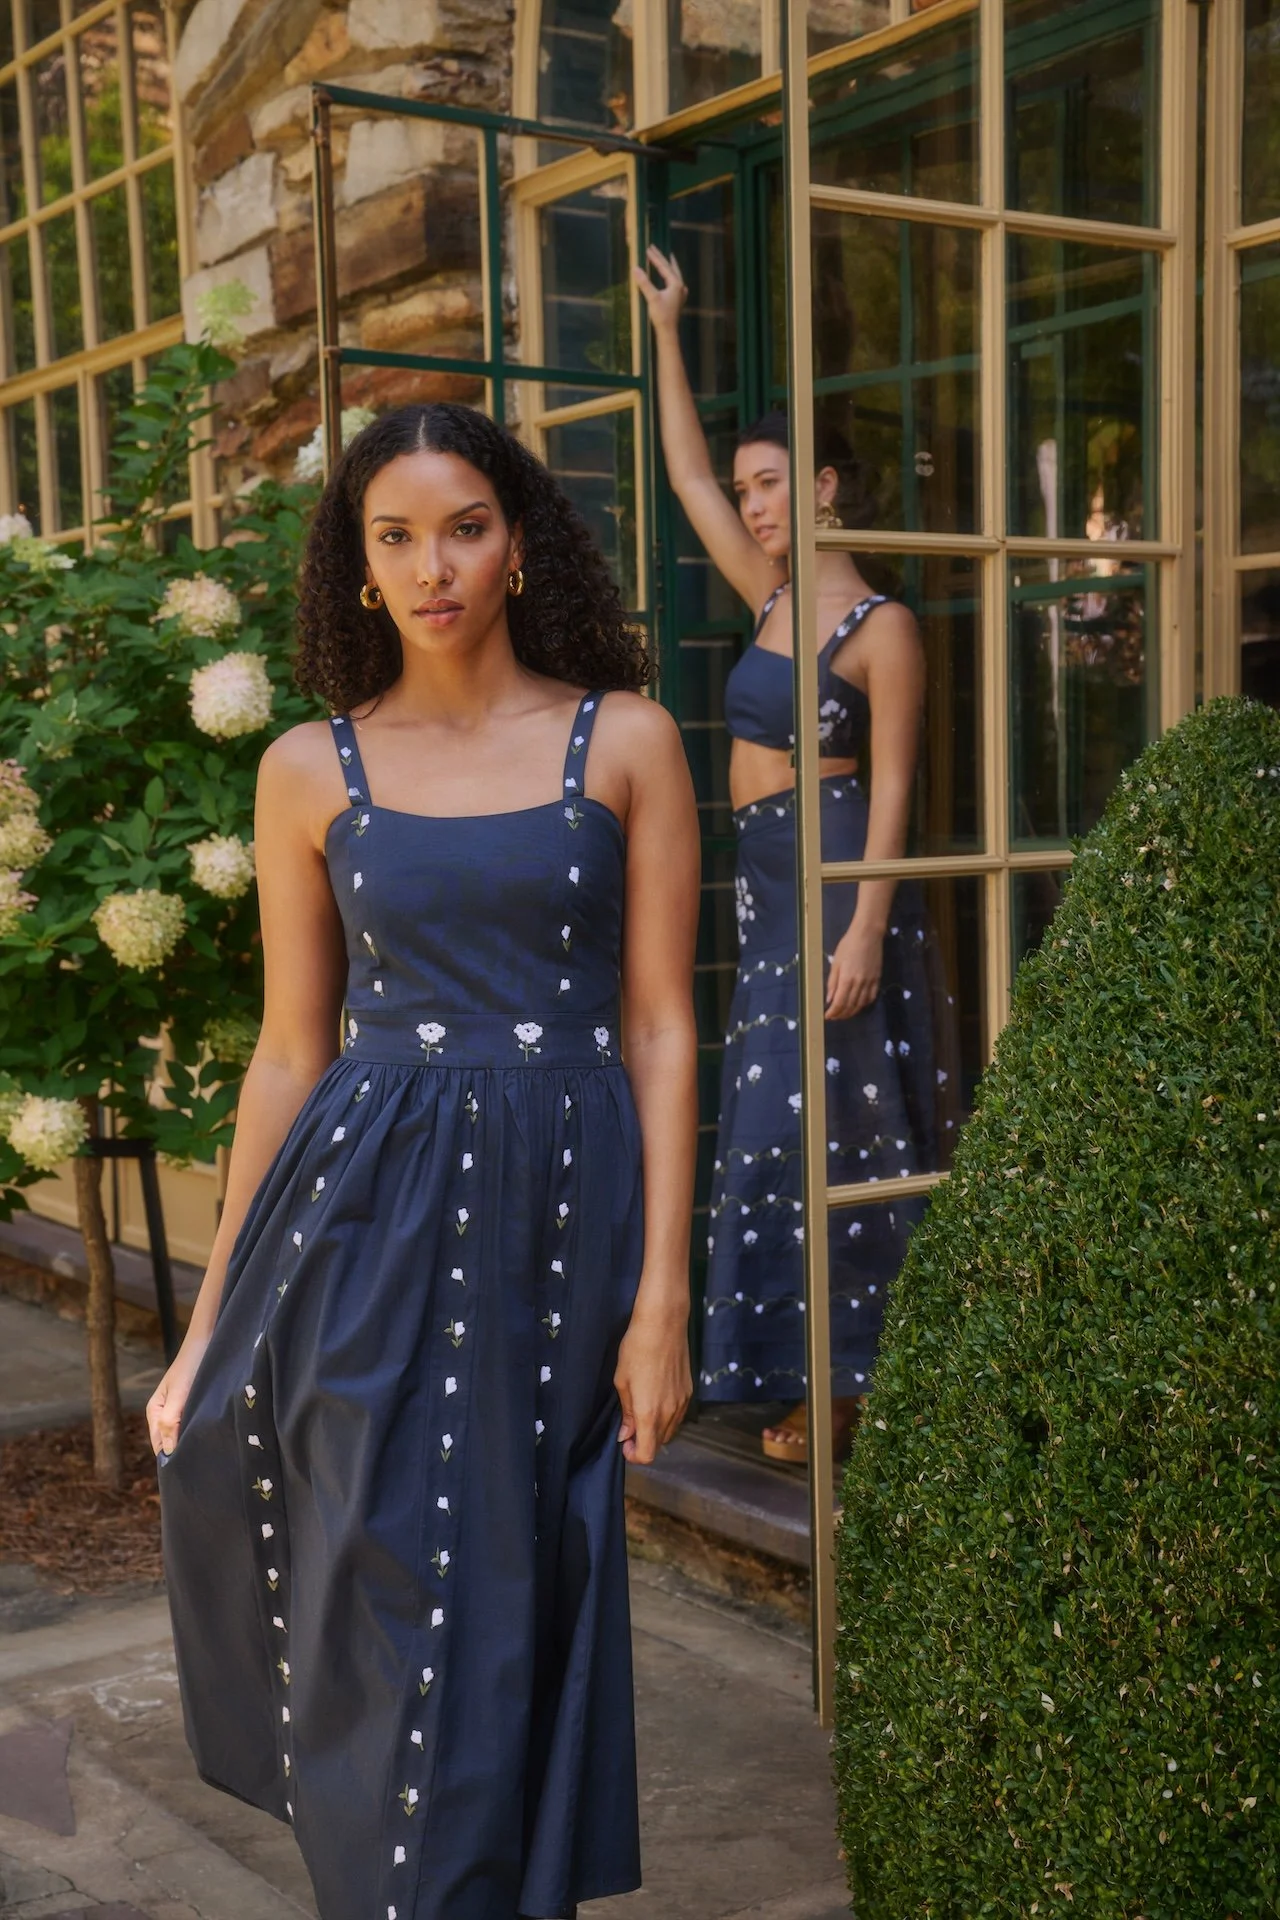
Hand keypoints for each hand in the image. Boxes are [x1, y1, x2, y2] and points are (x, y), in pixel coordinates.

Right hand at [146, 1334, 209, 1456]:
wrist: (207, 1340)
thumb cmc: (191, 1365)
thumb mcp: (180, 1393)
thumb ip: (171, 1420)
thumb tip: (168, 1451)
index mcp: (154, 1412)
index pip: (159, 1445)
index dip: (171, 1459)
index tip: (187, 1472)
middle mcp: (164, 1413)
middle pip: (170, 1442)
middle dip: (182, 1453)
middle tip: (200, 1466)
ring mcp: (179, 1410)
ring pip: (182, 1435)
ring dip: (192, 1442)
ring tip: (207, 1454)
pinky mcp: (193, 1405)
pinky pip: (193, 1425)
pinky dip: (199, 1431)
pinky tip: (211, 1437)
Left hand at [615, 1300, 691, 1464]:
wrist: (664, 1325)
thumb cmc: (636, 1349)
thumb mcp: (622, 1382)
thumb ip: (626, 1413)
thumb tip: (626, 1434)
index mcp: (649, 1413)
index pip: (647, 1454)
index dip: (634, 1455)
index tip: (625, 1443)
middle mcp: (670, 1413)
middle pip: (659, 1444)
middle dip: (644, 1442)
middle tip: (630, 1426)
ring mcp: (682, 1403)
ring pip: (670, 1431)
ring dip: (656, 1430)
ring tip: (642, 1410)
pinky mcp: (689, 1392)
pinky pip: (678, 1416)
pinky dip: (666, 1417)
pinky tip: (656, 1398)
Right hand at [633, 245, 686, 332]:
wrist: (668, 333)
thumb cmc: (661, 316)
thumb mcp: (652, 298)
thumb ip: (644, 282)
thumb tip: (635, 268)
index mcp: (676, 284)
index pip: (664, 267)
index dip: (655, 258)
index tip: (648, 248)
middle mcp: (680, 287)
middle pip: (670, 268)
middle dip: (662, 258)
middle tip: (654, 247)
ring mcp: (680, 293)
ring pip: (674, 274)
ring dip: (668, 265)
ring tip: (665, 256)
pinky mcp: (678, 299)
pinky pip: (674, 282)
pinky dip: (670, 275)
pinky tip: (669, 277)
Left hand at [826, 917, 883, 1019]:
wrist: (868, 935)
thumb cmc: (848, 945)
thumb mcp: (835, 962)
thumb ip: (832, 982)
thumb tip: (829, 1000)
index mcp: (847, 979)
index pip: (839, 1003)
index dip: (833, 1012)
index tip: (827, 1016)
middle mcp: (859, 984)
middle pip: (850, 1006)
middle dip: (841, 1014)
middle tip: (834, 1017)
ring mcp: (870, 982)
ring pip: (861, 1004)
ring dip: (852, 1012)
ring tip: (844, 1014)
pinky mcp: (877, 979)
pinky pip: (871, 997)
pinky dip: (864, 1004)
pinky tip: (858, 1005)